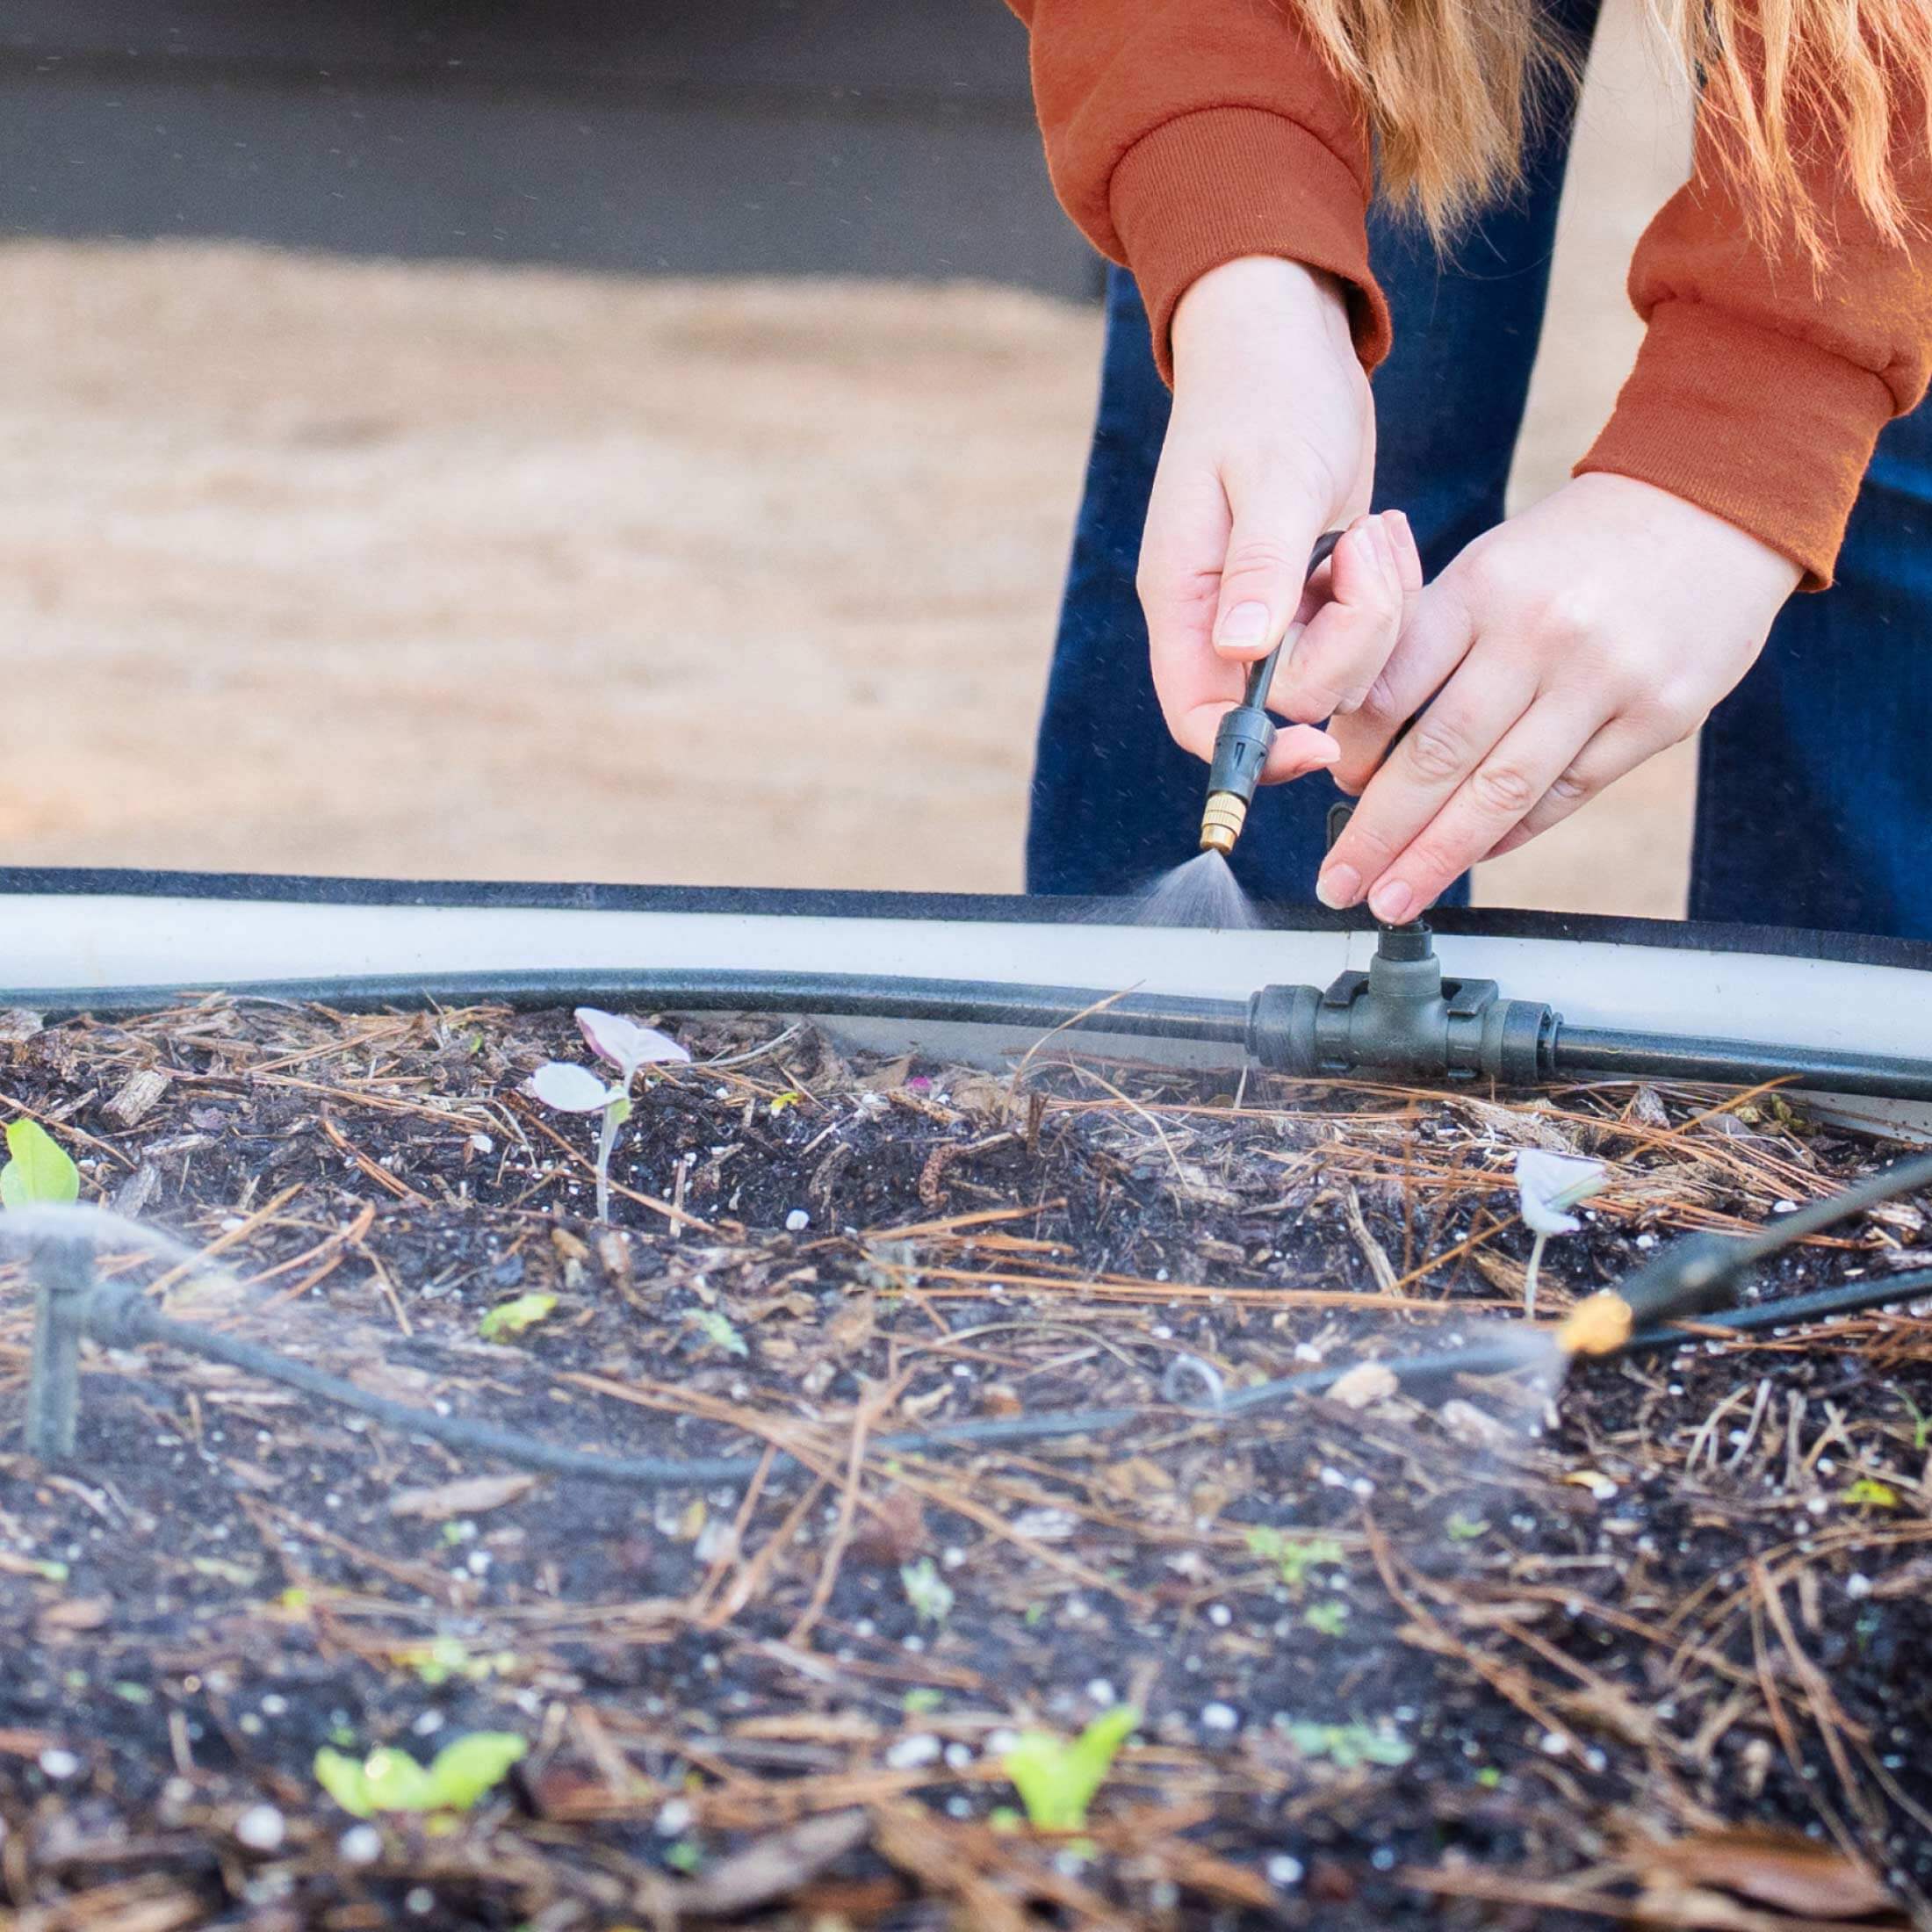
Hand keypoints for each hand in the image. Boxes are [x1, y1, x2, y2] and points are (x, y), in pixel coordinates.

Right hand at [1143, 256, 1420, 782]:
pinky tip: (1378, 531)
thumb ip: (1260, 569)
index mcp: (1185, 603)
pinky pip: (1368, 637)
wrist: (1287, 336)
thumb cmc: (1268, 393)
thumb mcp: (1273, 476)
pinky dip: (1390, 596)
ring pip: (1342, 674)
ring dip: (1378, 614)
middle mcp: (1222, 621)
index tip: (1320, 743)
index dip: (1254, 753)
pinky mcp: (1317, 595)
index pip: (1200, 721)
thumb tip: (1242, 652)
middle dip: (1350, 646)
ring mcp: (1272, 612)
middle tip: (1362, 558)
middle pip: (1291, 702)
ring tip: (1371, 533)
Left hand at [1318, 474, 1802, 919]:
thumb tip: (1364, 743)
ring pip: (1501, 791)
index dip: (1351, 753)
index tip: (1330, 788)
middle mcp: (1540, 635)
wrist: (1710, 507)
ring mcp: (1604, 680)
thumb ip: (1431, 642)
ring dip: (1437, 857)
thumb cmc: (1578, 546)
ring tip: (1393, 899)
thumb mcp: (1492, 563)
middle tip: (1339, 882)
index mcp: (1483, 588)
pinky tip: (1472, 856)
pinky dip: (1511, 834)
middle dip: (1379, 833)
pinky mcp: (1658, 718)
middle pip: (1439, 755)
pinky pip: (1566, 795)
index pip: (1392, 688)